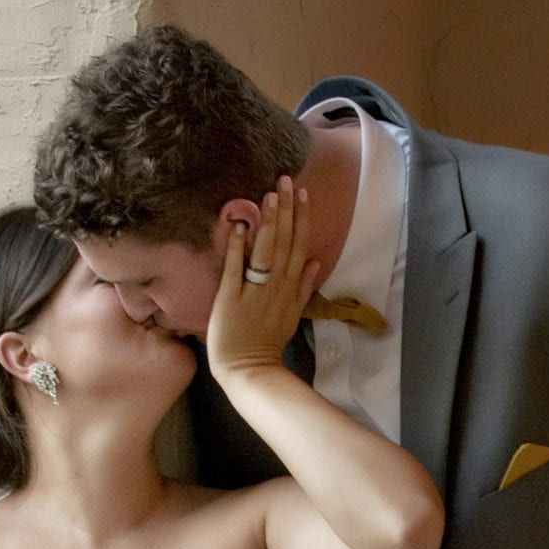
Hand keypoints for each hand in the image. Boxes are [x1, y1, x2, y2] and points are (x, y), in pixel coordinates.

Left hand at [205, 177, 322, 379]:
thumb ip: (304, 286)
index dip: (302, 219)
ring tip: (269, 195)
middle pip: (285, 243)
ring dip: (268, 223)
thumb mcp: (292, 314)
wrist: (249, 369)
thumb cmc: (267, 341)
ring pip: (266, 252)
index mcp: (291, 288)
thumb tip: (317, 261)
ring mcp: (255, 292)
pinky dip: (238, 249)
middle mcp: (276, 287)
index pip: (299, 247)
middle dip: (286, 210)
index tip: (302, 193)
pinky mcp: (231, 299)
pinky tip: (239, 227)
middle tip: (285, 179)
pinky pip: (236, 270)